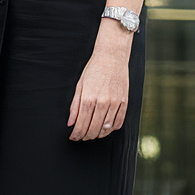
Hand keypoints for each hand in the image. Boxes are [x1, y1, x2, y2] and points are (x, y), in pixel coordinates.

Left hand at [67, 24, 130, 141]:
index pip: (81, 124)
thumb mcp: (80, 86)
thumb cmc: (94, 69)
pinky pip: (119, 122)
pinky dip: (111, 129)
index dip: (76, 134)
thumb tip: (71, 123)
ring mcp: (115, 103)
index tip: (74, 137)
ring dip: (98, 135)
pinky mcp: (124, 102)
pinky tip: (105, 128)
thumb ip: (75, 106)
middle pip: (93, 129)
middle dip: (86, 136)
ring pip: (106, 129)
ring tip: (92, 134)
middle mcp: (102, 102)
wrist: (112, 57)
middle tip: (82, 137)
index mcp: (88, 98)